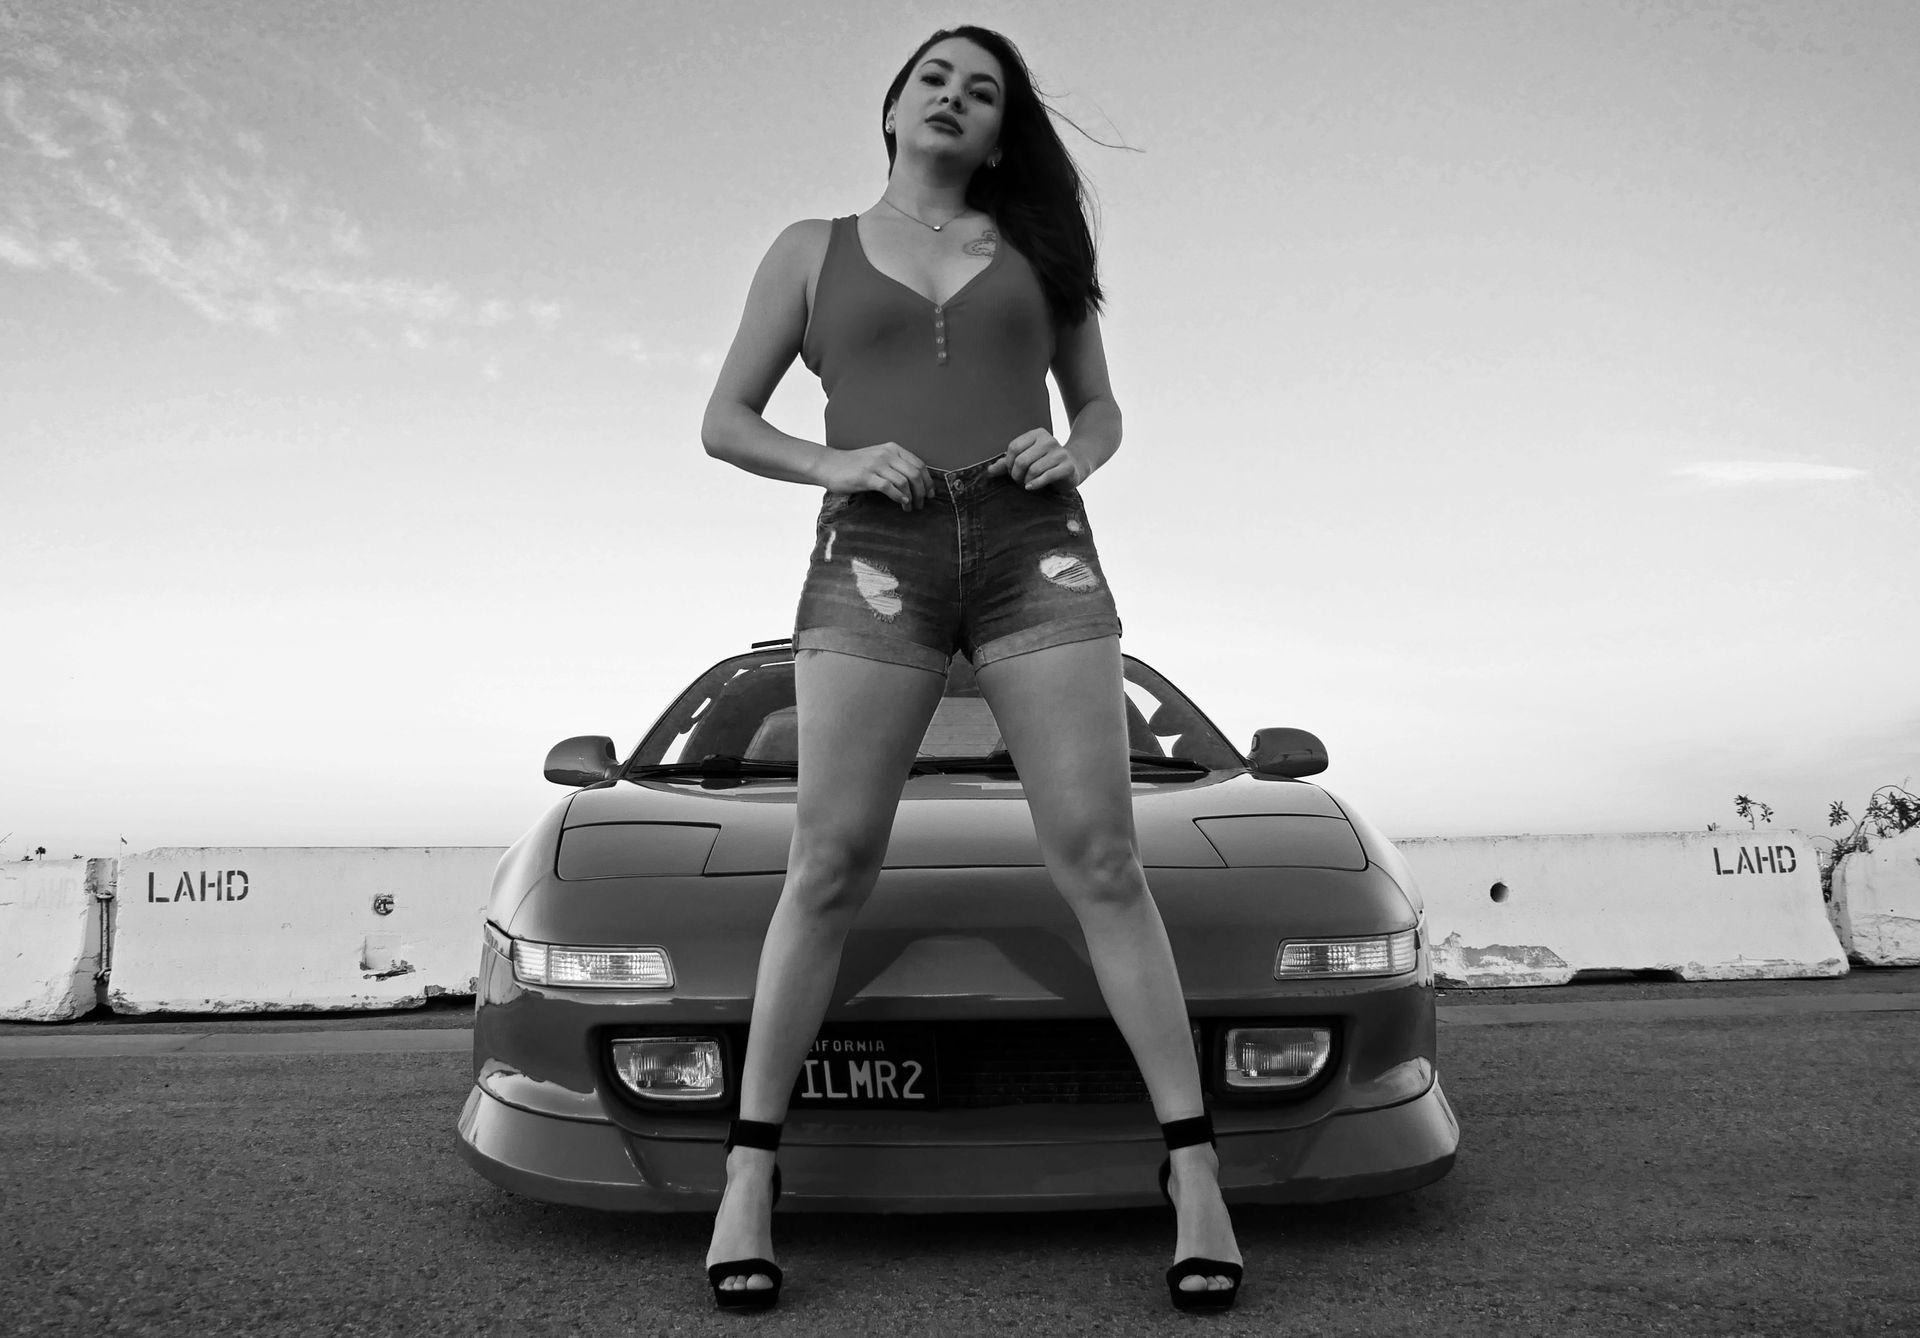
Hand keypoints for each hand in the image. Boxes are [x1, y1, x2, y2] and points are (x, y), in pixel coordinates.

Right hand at [817, 442, 932, 509]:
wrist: (829, 465)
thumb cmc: (854, 465)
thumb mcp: (878, 459)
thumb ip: (896, 465)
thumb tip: (917, 483)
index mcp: (893, 448)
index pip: (919, 464)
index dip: (928, 481)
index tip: (930, 494)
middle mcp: (886, 454)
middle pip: (915, 473)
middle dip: (922, 492)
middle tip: (921, 504)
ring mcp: (876, 464)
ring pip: (904, 481)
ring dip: (911, 498)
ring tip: (909, 508)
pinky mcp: (866, 476)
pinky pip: (889, 487)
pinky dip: (899, 497)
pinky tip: (902, 503)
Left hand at [988, 429, 1084, 491]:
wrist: (1074, 467)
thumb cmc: (1045, 464)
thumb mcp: (1026, 460)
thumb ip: (1007, 464)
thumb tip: (989, 471)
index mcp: (1037, 434)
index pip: (1014, 447)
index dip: (1009, 464)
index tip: (1012, 472)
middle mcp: (1049, 440)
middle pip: (1022, 460)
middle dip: (1016, 475)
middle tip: (1019, 481)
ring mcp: (1060, 453)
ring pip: (1033, 469)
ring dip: (1026, 481)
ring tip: (1027, 484)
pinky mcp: (1067, 467)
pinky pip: (1047, 476)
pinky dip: (1035, 484)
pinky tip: (1031, 487)